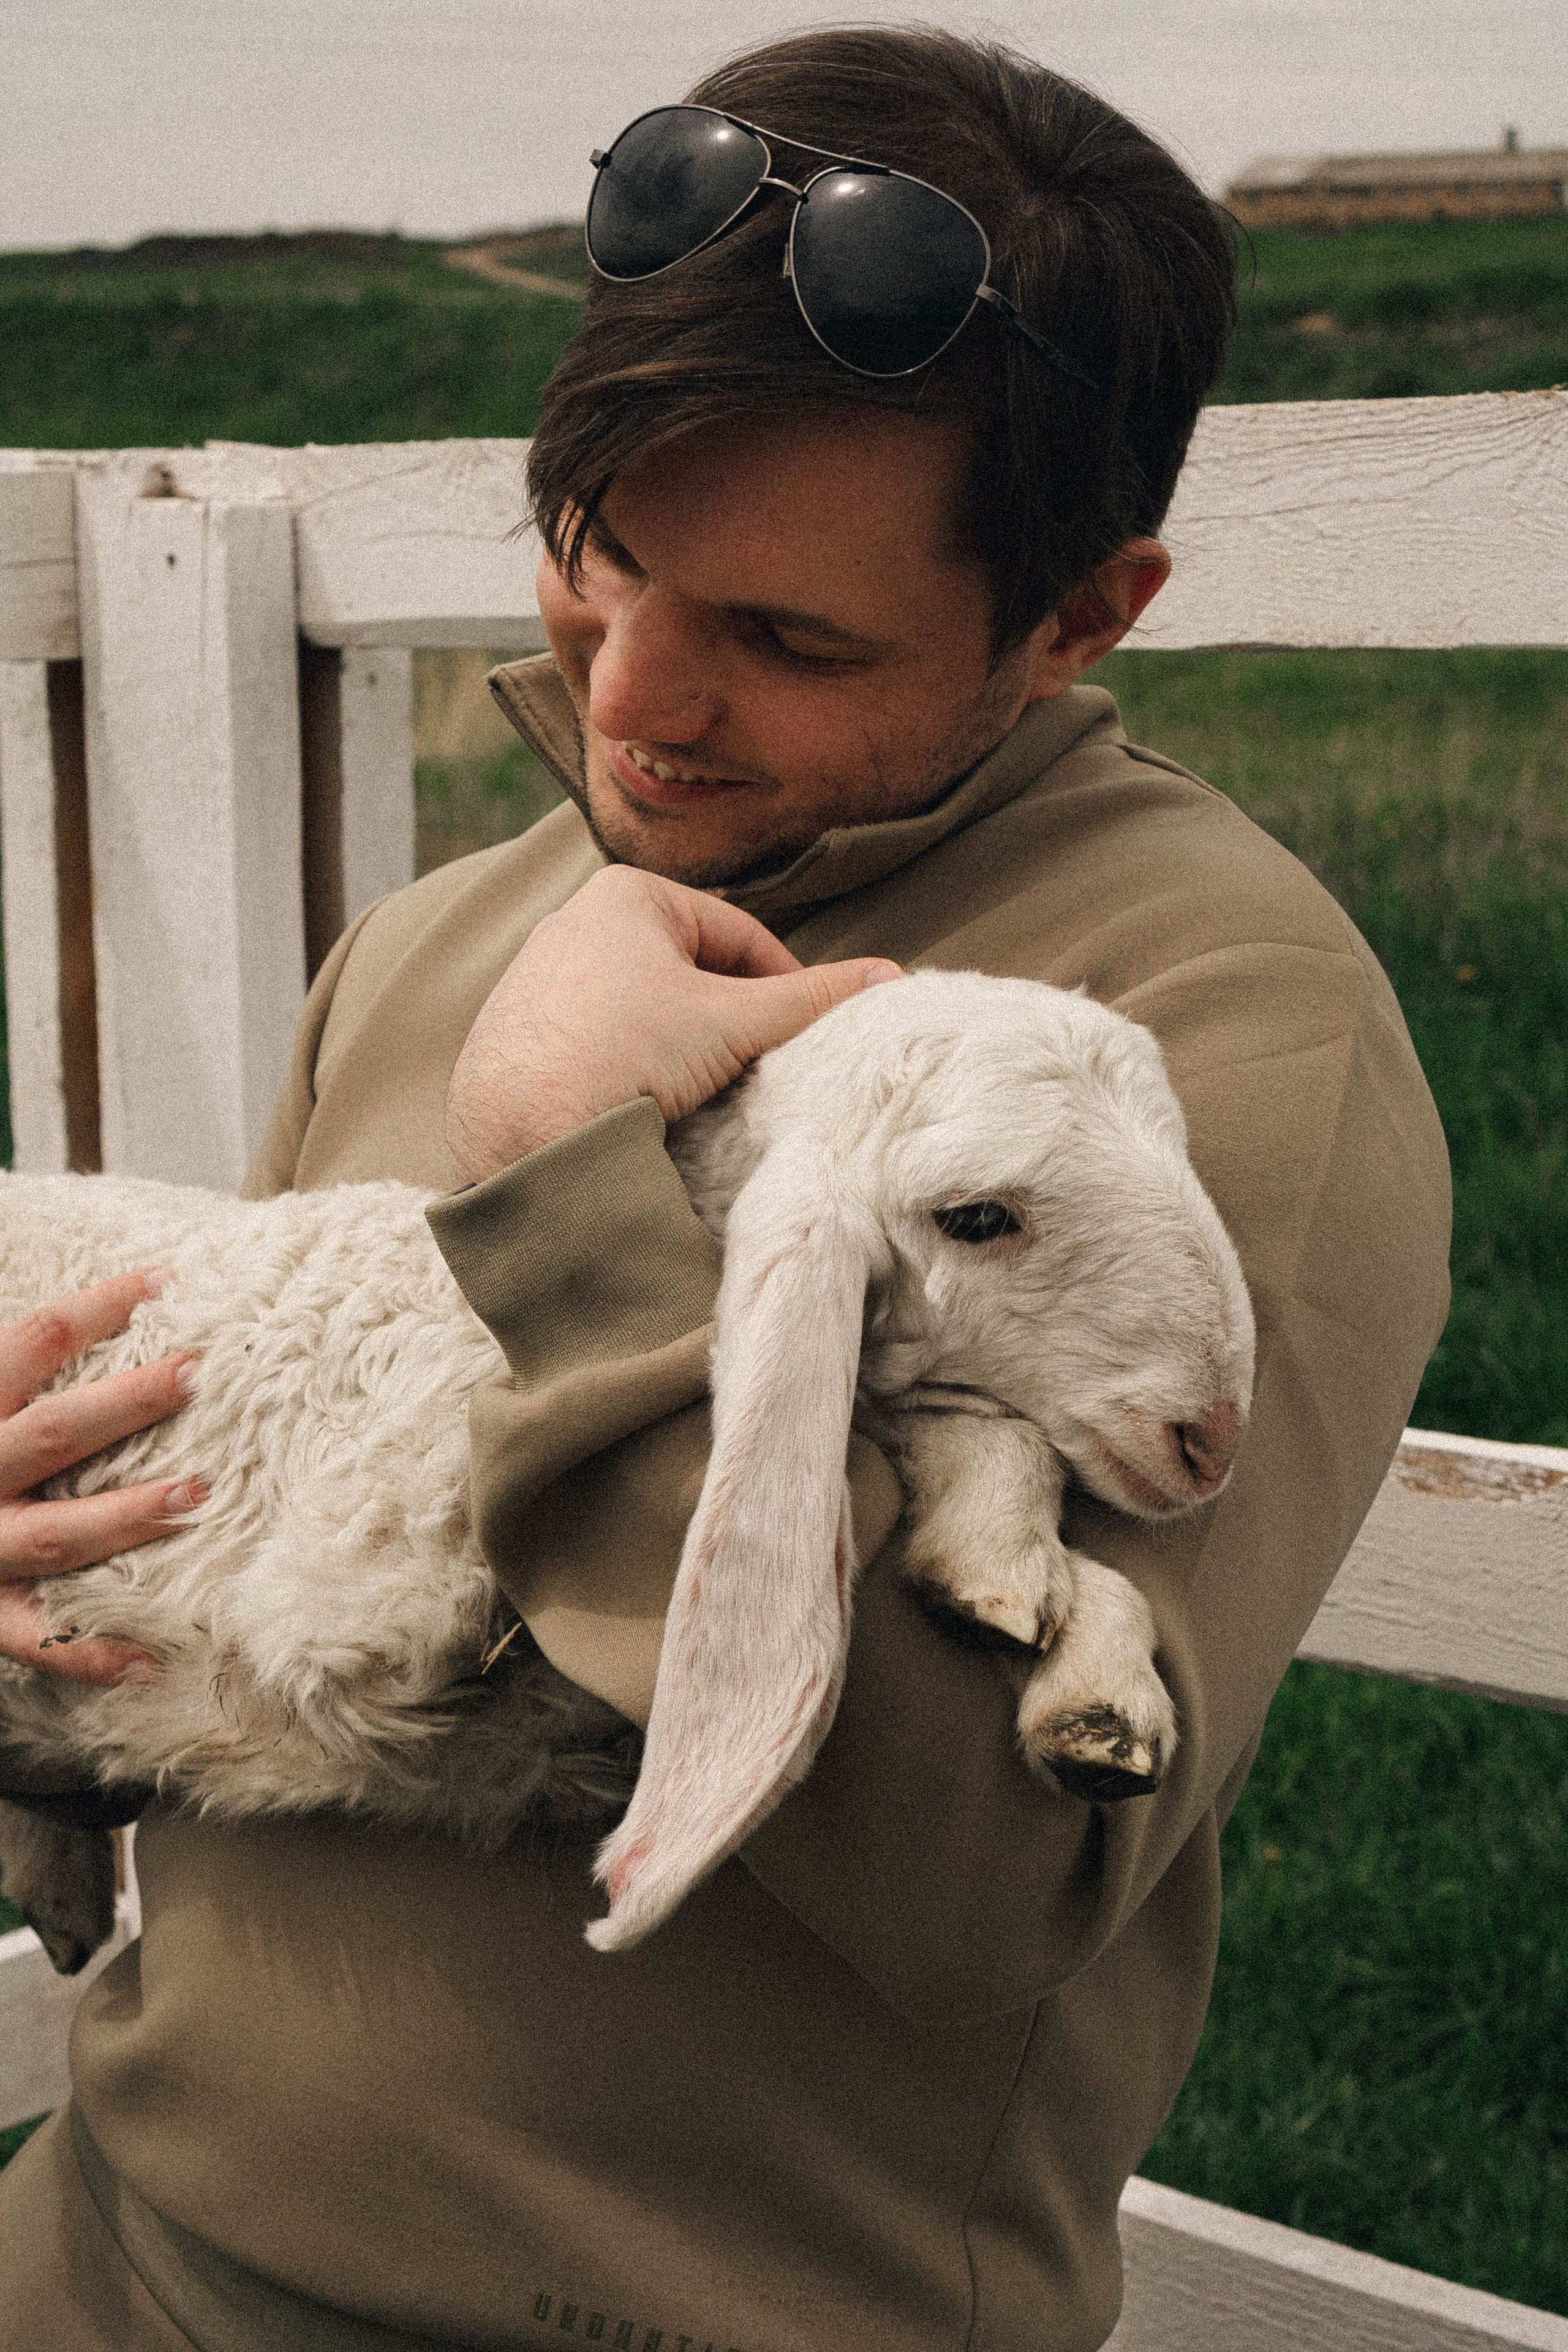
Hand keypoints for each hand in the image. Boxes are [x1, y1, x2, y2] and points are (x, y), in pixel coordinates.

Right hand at [0, 1271, 202, 1685]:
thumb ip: (28, 1369)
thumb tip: (125, 1304)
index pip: (32, 1340)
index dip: (96, 1307)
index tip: (166, 1281)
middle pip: (54, 1431)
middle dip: (127, 1403)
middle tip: (197, 1371)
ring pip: (55, 1534)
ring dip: (126, 1516)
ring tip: (197, 1494)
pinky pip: (38, 1640)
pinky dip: (92, 1653)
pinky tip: (151, 1659)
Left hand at [446, 866, 900, 1183]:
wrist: (520, 1136)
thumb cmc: (620, 1055)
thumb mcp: (733, 1023)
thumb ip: (812, 1000)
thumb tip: (892, 978)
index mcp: (627, 892)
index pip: (741, 936)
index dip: (787, 988)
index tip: (808, 1039)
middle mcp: (575, 921)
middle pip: (694, 973)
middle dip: (732, 1022)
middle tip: (758, 1073)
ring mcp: (540, 977)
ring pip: (649, 1010)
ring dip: (685, 1049)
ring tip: (703, 1097)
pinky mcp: (519, 1032)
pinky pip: (603, 1040)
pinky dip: (634, 1068)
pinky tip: (646, 1107)